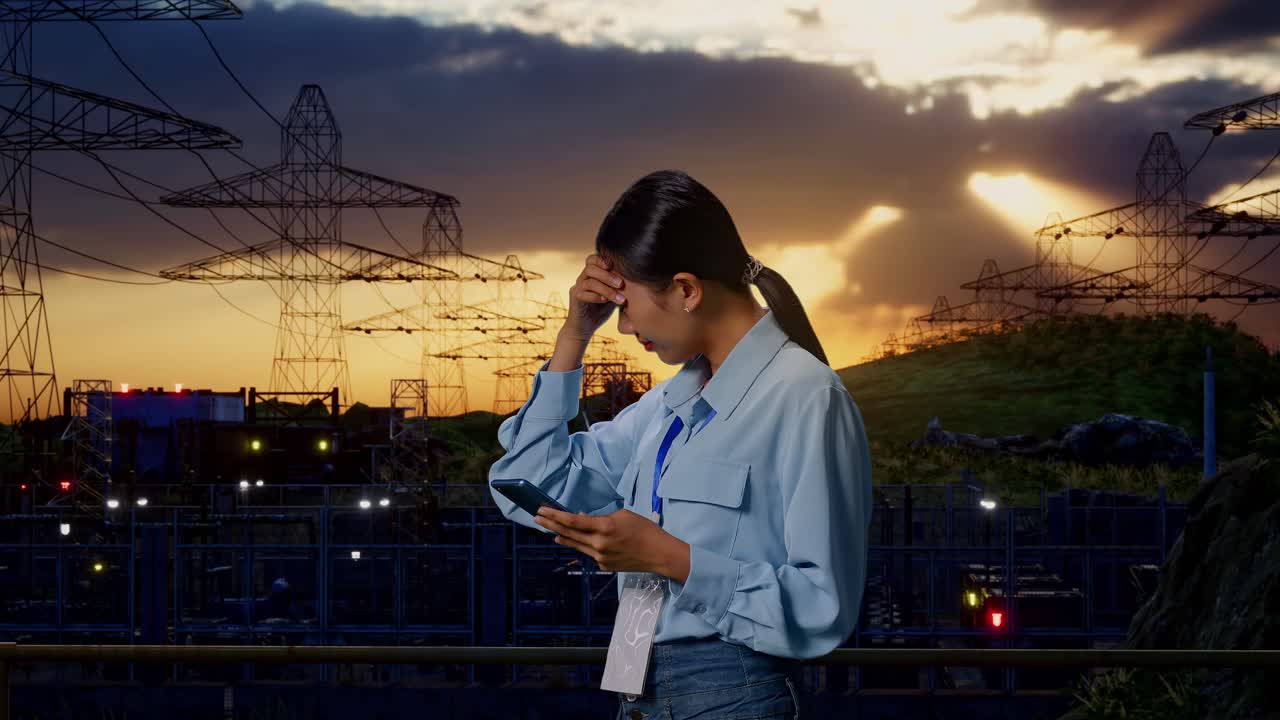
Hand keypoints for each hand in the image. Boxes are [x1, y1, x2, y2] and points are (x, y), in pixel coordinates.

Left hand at [533, 507, 685, 577]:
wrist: (659, 554)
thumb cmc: (644, 530)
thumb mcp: (623, 515)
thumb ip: (600, 517)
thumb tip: (582, 518)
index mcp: (604, 527)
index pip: (573, 520)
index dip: (555, 515)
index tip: (542, 510)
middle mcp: (599, 544)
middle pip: (569, 533)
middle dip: (551, 525)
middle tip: (537, 518)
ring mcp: (600, 557)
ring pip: (576, 545)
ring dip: (562, 537)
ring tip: (551, 531)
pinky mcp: (604, 566)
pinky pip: (589, 553)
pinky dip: (583, 545)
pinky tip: (578, 541)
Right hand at [563, 253, 626, 341]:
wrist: (584, 328)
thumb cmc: (600, 311)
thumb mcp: (612, 295)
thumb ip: (618, 286)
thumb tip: (636, 277)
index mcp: (591, 275)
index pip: (593, 259)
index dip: (604, 260)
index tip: (618, 268)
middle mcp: (582, 279)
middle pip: (590, 267)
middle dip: (608, 275)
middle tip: (621, 284)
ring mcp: (577, 288)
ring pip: (589, 281)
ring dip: (606, 288)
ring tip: (620, 298)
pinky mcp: (575, 298)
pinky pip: (584, 293)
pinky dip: (597, 296)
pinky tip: (606, 302)